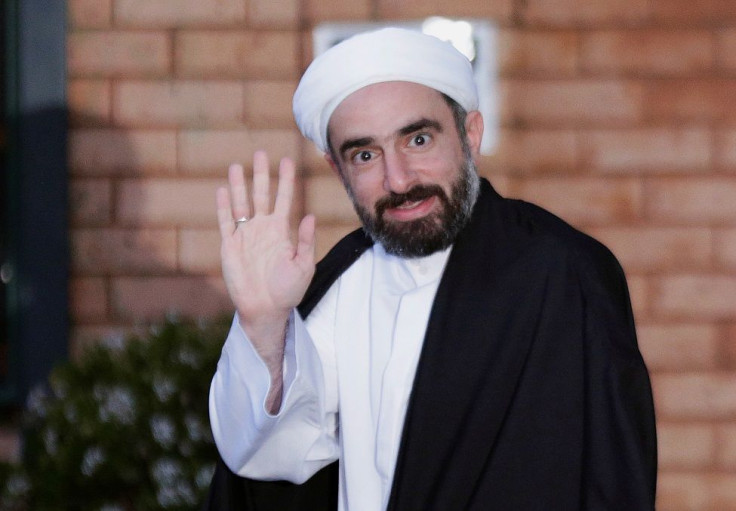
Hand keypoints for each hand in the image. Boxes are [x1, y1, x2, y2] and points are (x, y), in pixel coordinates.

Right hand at [216, 151, 315, 393]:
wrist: (266, 310)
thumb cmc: (288, 290)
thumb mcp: (303, 266)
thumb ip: (305, 241)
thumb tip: (309, 215)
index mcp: (281, 231)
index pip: (284, 199)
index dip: (285, 180)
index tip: (287, 160)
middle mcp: (262, 229)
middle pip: (261, 195)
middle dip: (261, 175)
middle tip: (261, 153)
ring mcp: (245, 236)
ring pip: (241, 204)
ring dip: (239, 185)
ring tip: (236, 165)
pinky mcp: (230, 246)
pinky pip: (226, 222)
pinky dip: (224, 207)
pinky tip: (223, 190)